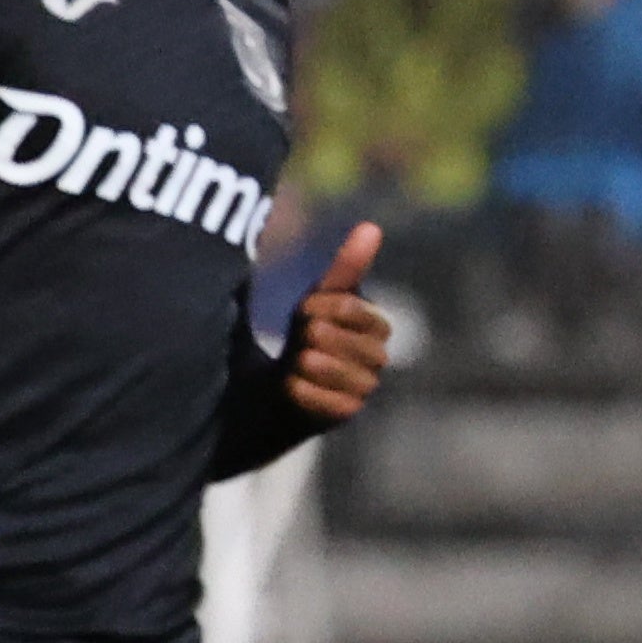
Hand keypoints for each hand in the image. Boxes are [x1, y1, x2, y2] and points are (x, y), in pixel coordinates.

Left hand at [281, 220, 391, 423]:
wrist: (266, 394)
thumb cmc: (298, 341)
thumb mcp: (315, 302)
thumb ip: (344, 271)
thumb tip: (372, 227)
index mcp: (373, 326)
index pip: (359, 311)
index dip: (328, 307)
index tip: (302, 308)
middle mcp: (375, 359)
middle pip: (355, 343)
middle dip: (319, 335)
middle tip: (298, 337)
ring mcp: (363, 389)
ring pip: (349, 375)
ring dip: (314, 363)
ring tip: (295, 359)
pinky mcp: (344, 416)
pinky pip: (335, 405)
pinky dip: (307, 392)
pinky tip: (290, 383)